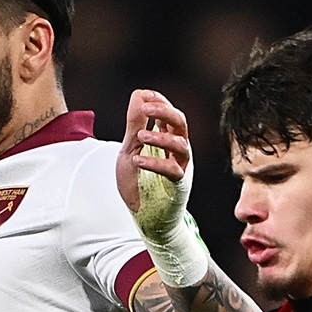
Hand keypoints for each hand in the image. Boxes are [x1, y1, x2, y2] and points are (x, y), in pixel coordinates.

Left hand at [116, 88, 192, 238]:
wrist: (144, 217)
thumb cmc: (139, 184)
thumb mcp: (131, 149)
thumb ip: (134, 124)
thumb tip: (138, 94)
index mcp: (167, 139)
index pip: (169, 113)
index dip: (159, 101)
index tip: (145, 95)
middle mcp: (178, 151)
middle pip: (180, 123)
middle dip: (165, 111)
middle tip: (147, 108)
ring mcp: (180, 167)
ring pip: (181, 145)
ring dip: (161, 137)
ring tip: (141, 137)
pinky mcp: (178, 186)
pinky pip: (172, 171)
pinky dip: (155, 163)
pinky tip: (137, 161)